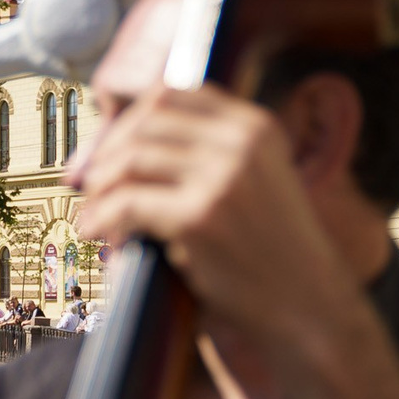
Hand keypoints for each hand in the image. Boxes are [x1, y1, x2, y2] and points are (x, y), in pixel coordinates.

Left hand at [71, 83, 398, 398]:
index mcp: (255, 126)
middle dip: (109, 151)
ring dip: (102, 186)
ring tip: (94, 210)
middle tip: (91, 183)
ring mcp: (222, 178)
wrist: (306, 304)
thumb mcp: (255, 181)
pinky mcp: (200, 217)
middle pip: (146, 122)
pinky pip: (127, 203)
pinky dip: (102, 217)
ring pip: (131, 160)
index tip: (111, 148)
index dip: (130, 118)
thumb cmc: (270, 251)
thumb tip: (130, 141)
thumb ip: (212, 154)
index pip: (173, 94)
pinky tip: (96, 232)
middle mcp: (241, 143)